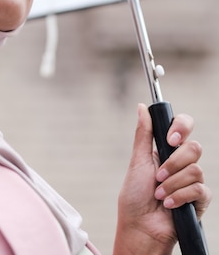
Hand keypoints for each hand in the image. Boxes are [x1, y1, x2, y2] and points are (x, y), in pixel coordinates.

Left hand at [113, 103, 211, 254]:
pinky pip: (199, 189)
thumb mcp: (137, 161)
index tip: (170, 139)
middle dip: (173, 162)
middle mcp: (181, 164)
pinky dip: (180, 196)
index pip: (184, 127)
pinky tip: (169, 204)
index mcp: (166, 151)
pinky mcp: (199, 200)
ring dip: (172, 183)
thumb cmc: (135, 196)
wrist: (140, 226)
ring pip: (195, 170)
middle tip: (158, 175)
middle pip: (194, 147)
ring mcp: (191, 181)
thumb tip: (142, 107)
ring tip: (159, 194)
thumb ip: (143, 134)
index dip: (182, 127)